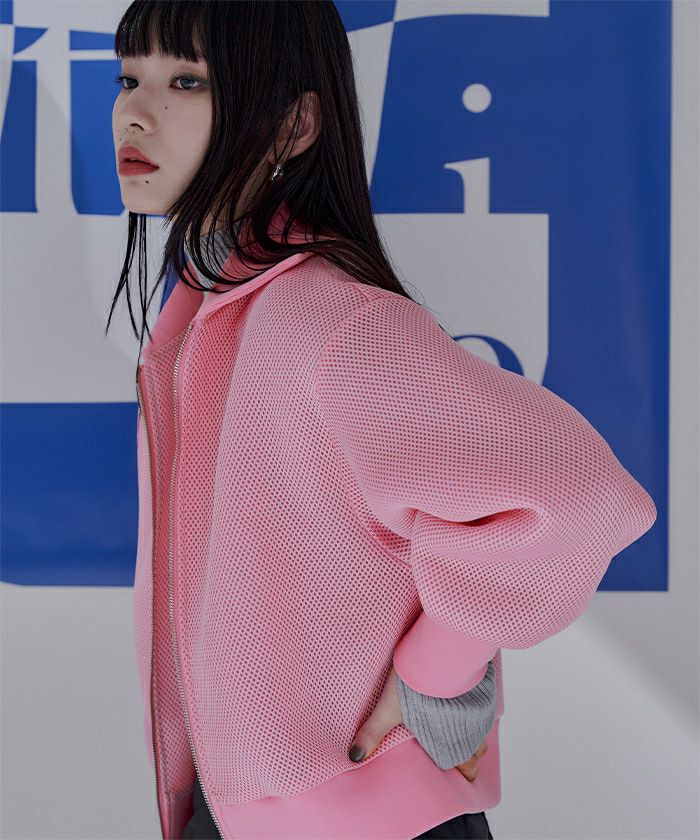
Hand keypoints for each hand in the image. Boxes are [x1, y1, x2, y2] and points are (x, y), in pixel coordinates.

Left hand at [348, 665, 487, 780]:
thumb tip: (354, 756)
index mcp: (449, 742)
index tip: (457, 772)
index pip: (462, 766)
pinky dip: (479, 714)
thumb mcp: (390, 708)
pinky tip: (470, 706)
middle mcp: (470, 731)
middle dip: (470, 757)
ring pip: (484, 733)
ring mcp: (480, 711)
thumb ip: (373, 733)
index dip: (460, 771)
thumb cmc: (416, 681)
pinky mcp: (485, 691)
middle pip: (477, 753)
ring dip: (475, 736)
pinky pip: (487, 710)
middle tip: (462, 759)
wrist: (440, 650)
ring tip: (464, 734)